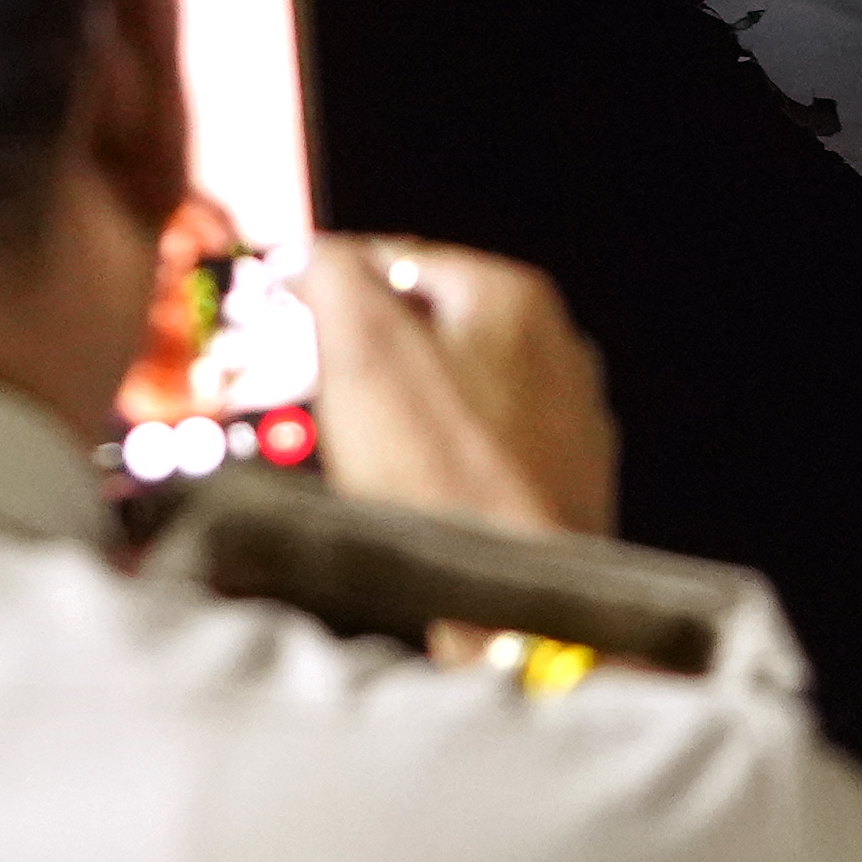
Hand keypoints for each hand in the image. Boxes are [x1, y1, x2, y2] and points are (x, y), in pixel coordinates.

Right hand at [307, 235, 617, 538]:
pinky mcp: (565, 490)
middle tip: (317, 390)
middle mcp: (558, 351)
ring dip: (404, 417)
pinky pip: (483, 459)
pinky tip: (412, 499)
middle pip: (433, 331)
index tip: (292, 311)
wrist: (517, 606)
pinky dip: (441, 469)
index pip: (400, 260)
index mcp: (514, 298)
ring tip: (357, 454)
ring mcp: (569, 424)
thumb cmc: (446, 480)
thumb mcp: (363, 350)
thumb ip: (337, 279)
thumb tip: (319, 255)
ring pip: (460, 397)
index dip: (332, 286)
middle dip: (368, 358)